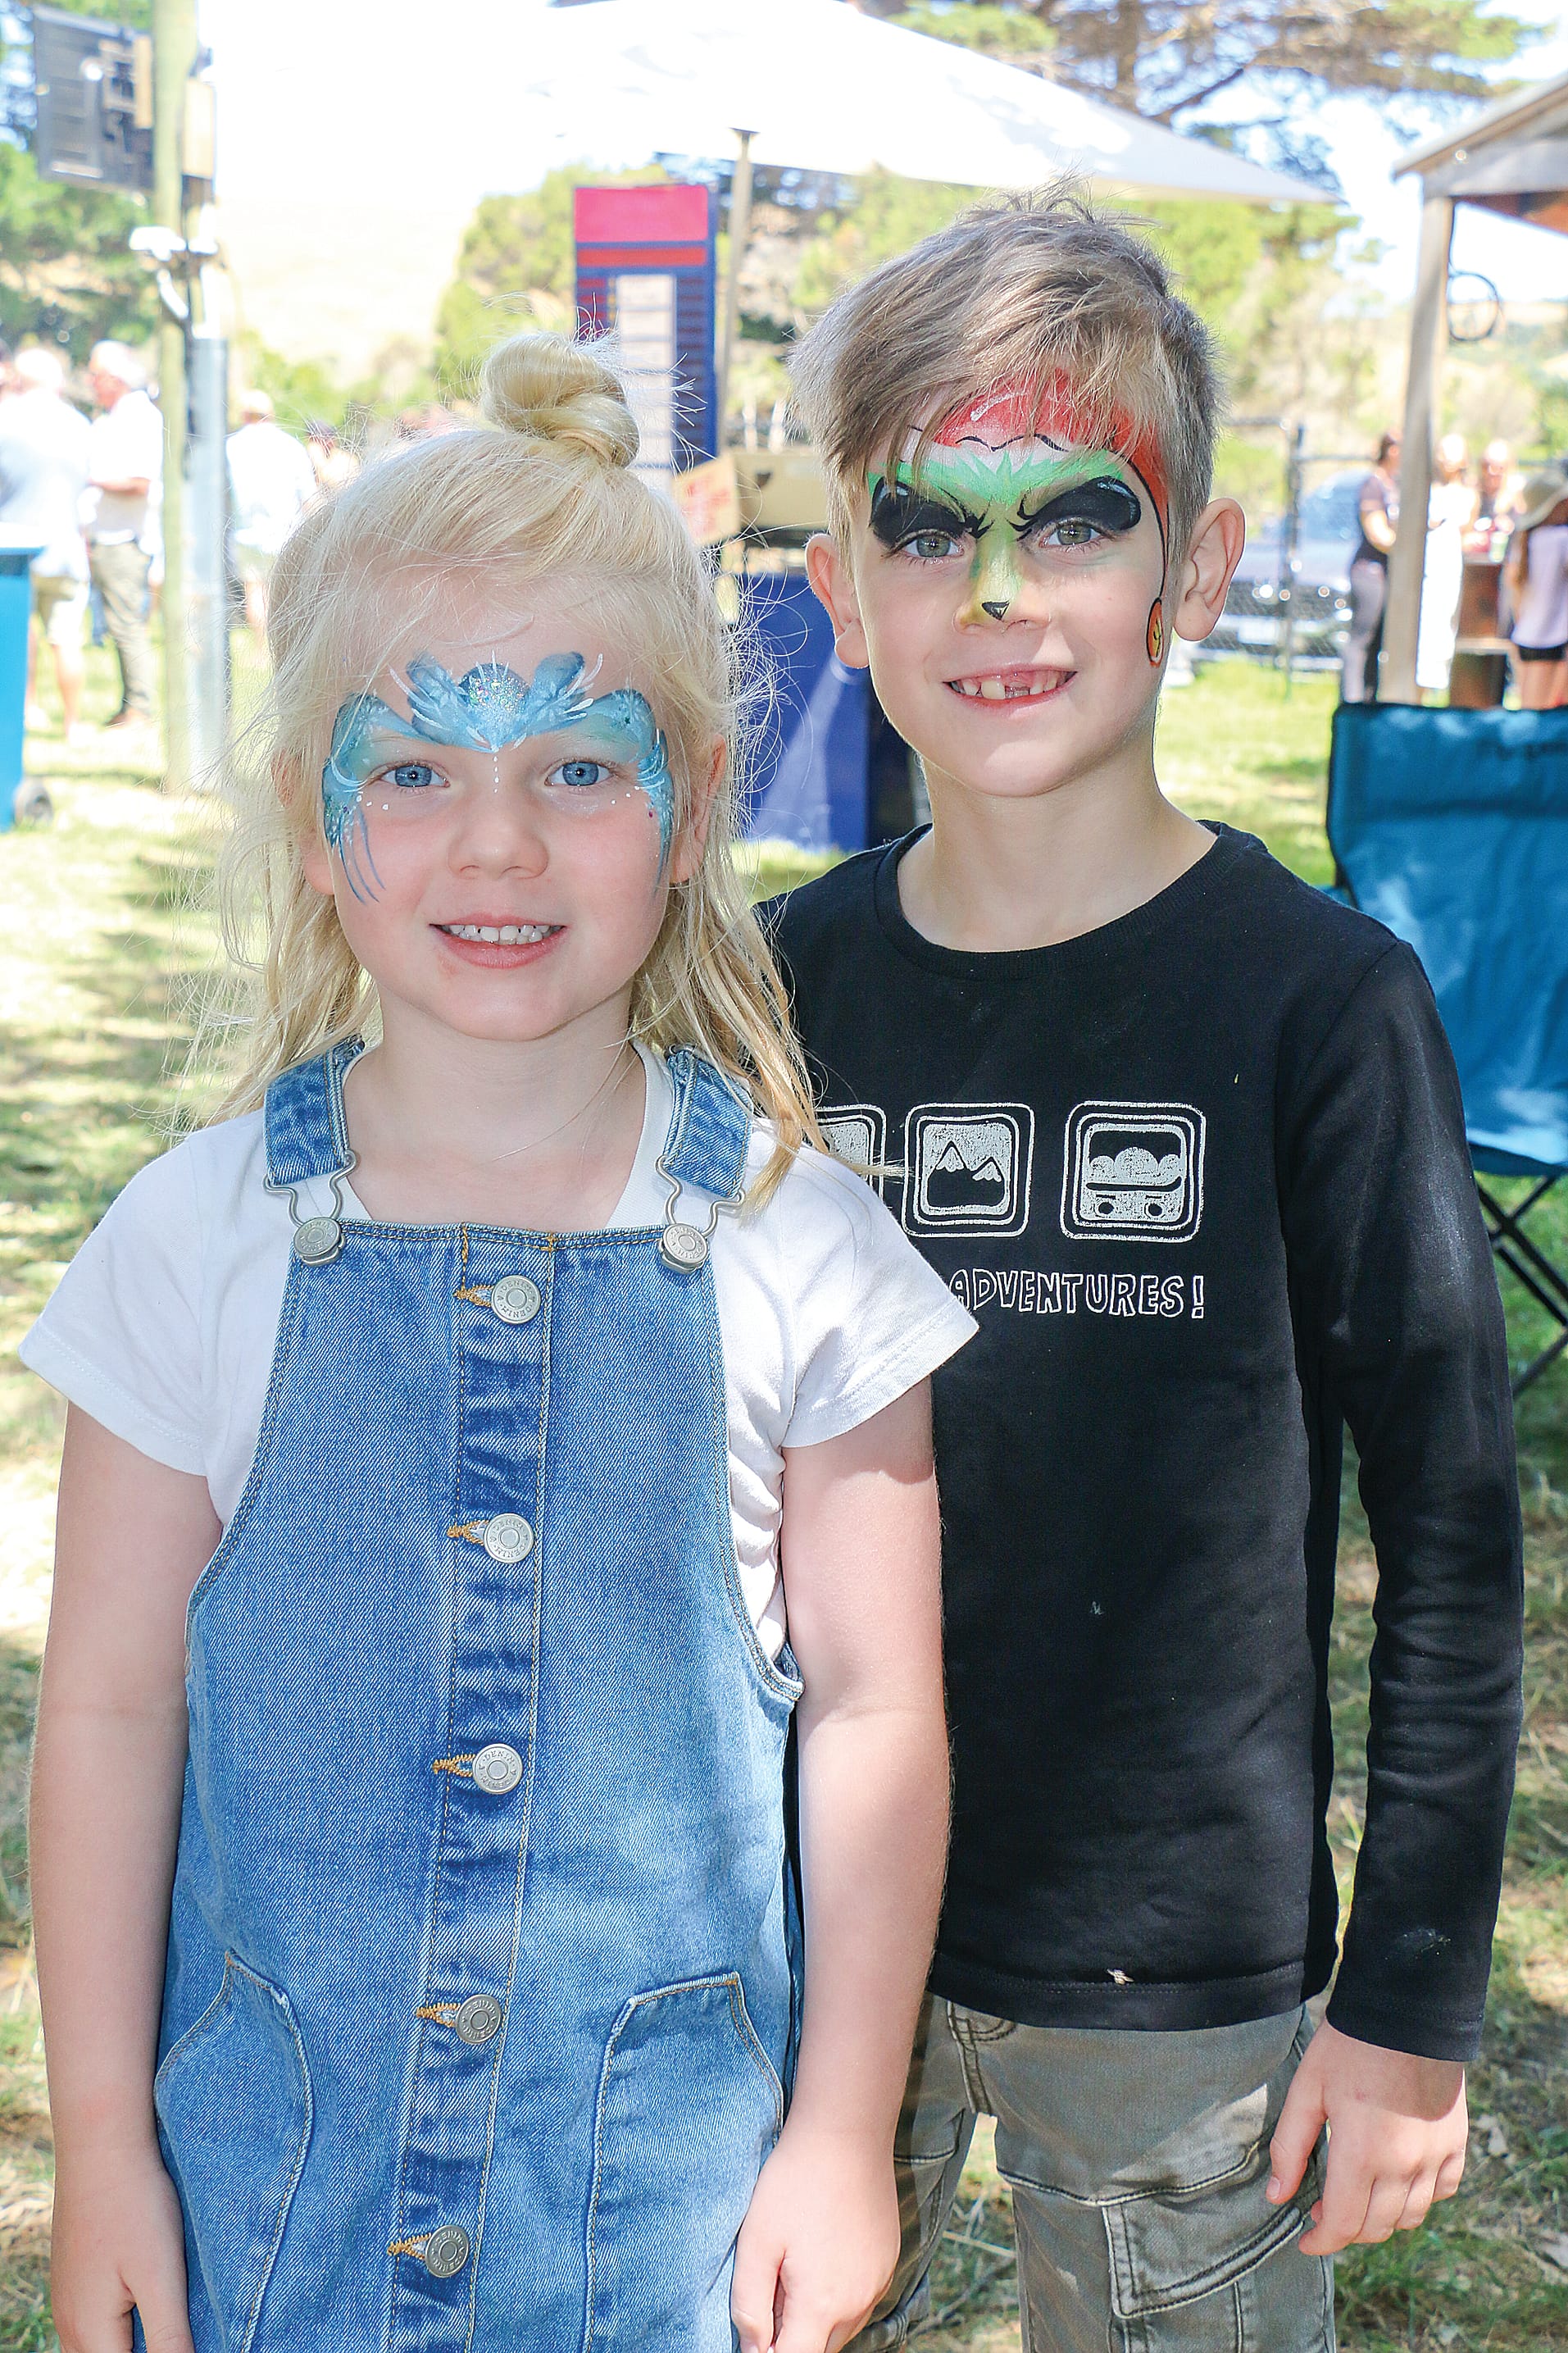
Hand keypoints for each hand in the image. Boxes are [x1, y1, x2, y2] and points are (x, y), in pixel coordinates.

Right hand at [50, 2139, 193, 2352]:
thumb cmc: (135, 2207)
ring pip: (99, 2346)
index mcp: (90, 2333)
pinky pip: (95, 2323)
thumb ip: (169, 2338)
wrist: (100, 2145)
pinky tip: (147, 2302)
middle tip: (180, 2328)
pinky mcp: (75, 2279)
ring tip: (170, 2319)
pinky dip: (122, 2327)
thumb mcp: (161, 2276)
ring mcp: (68, 2302)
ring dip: (134, 2342)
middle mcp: (69, 2325)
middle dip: (146, 2351)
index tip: (182, 2337)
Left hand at [731, 2120, 899, 2352]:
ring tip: (795, 2266)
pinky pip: (860, 2301)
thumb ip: (749, 2304)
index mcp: (822, 2305)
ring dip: (816, 2318)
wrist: (847, 2132)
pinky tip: (822, 2255)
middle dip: (791, 2336)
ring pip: (842, 2328)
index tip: (758, 2326)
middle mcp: (857, 2304)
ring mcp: (878, 2283)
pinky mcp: (888, 2262)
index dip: (768, 2352)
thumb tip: (752, 2349)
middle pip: (819, 2348)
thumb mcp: (757, 2240)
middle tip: (772, 2286)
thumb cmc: (795, 2182)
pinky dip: (839, 2297)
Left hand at [1266, 2018, 1466, 2253]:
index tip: (1306, 2241)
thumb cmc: (1350, 2048)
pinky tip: (1399, 2177)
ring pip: (1410, 2217)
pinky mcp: (1455, 2144)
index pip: (1344, 2225)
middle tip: (1324, 2209)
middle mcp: (1404, 2166)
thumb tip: (1277, 2196)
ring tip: (1359, 2195)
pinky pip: (1441, 2192)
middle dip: (1346, 2229)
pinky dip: (1419, 2197)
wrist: (1406, 2013)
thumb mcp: (1307, 2089)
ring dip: (1381, 2218)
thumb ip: (1290, 2146)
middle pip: (1376, 2227)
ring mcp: (1435, 2158)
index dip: (1322, 2242)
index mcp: (1362, 2155)